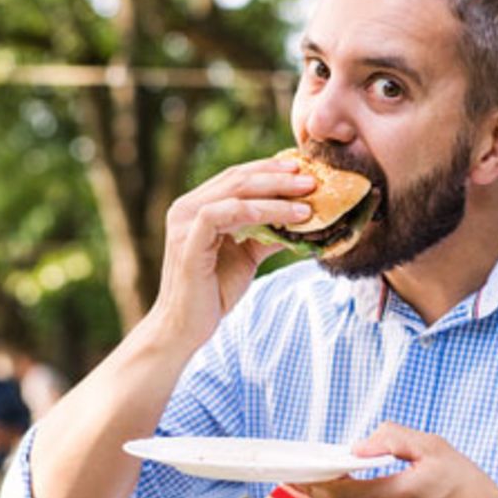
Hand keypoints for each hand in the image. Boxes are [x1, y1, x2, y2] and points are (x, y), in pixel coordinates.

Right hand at [149, 156, 314, 345]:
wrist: (186, 328)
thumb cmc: (214, 291)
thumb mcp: (247, 255)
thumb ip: (267, 233)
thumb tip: (304, 218)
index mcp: (197, 206)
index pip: (237, 176)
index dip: (271, 170)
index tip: (304, 170)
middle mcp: (186, 208)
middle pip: (237, 178)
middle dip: (278, 177)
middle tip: (312, 180)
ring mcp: (185, 223)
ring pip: (234, 193)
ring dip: (274, 194)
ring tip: (307, 201)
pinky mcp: (188, 243)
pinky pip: (222, 215)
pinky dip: (255, 211)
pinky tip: (284, 216)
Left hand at [297, 422, 497, 497]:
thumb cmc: (469, 489)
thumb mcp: (435, 448)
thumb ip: (392, 439)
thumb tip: (357, 446)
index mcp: (393, 497)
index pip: (334, 493)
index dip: (310, 480)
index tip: (295, 468)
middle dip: (324, 486)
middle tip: (315, 467)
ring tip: (354, 478)